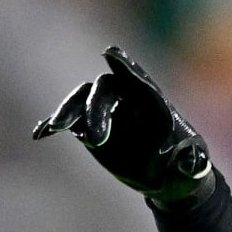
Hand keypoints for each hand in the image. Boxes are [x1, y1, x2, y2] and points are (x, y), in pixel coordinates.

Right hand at [32, 46, 211, 203]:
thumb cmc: (183, 170)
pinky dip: (54, 124)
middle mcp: (128, 102)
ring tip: (56, 127)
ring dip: (68, 112)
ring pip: (82, 101)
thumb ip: (189, 165)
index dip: (127, 68)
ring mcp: (107, 113)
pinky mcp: (90, 127)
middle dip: (97, 109)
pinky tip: (41, 133)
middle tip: (96, 140)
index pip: (140, 82)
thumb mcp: (190, 171)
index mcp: (156, 105)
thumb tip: (191, 163)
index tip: (110, 53)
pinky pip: (70, 121)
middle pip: (106, 91)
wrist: (166, 179)